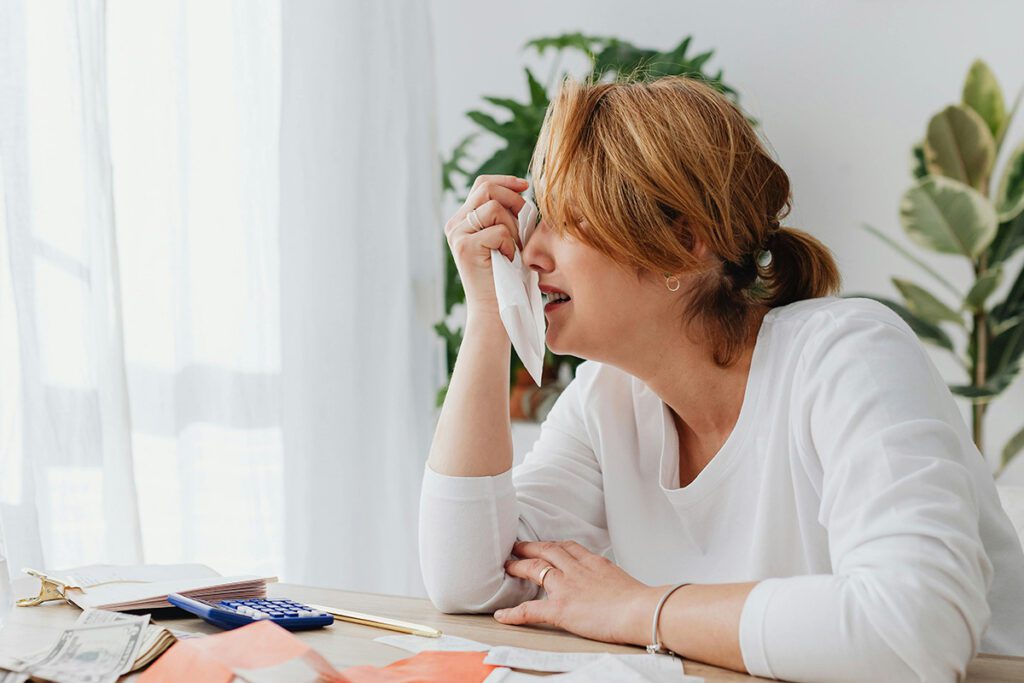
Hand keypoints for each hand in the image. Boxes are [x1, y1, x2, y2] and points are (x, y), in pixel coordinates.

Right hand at [444, 175, 527, 315]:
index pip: (483, 184)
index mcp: (464, 220)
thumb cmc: (507, 277)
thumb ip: (508, 215)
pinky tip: (507, 259)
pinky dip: (510, 245)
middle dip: (514, 202)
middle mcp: (456, 224)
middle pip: (487, 189)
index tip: (526, 187)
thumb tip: (522, 188)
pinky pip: (498, 230)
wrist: (495, 311)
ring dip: (513, 228)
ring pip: (494, 208)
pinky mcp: (464, 247)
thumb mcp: (508, 238)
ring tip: (512, 249)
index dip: (506, 182)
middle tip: (524, 225)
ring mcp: (457, 234)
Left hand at [495, 540, 656, 644]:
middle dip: (530, 547)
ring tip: (507, 566)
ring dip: (518, 566)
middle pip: (547, 551)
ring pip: (535, 568)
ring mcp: (566, 587)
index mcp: (593, 562)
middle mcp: (576, 569)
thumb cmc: (639, 601)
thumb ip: (609, 578)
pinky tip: (502, 615)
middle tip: (516, 546)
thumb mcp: (622, 579)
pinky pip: (530, 610)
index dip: (554, 545)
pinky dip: (514, 613)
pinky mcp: (560, 608)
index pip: (569, 547)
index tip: (546, 544)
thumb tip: (610, 586)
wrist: (640, 610)